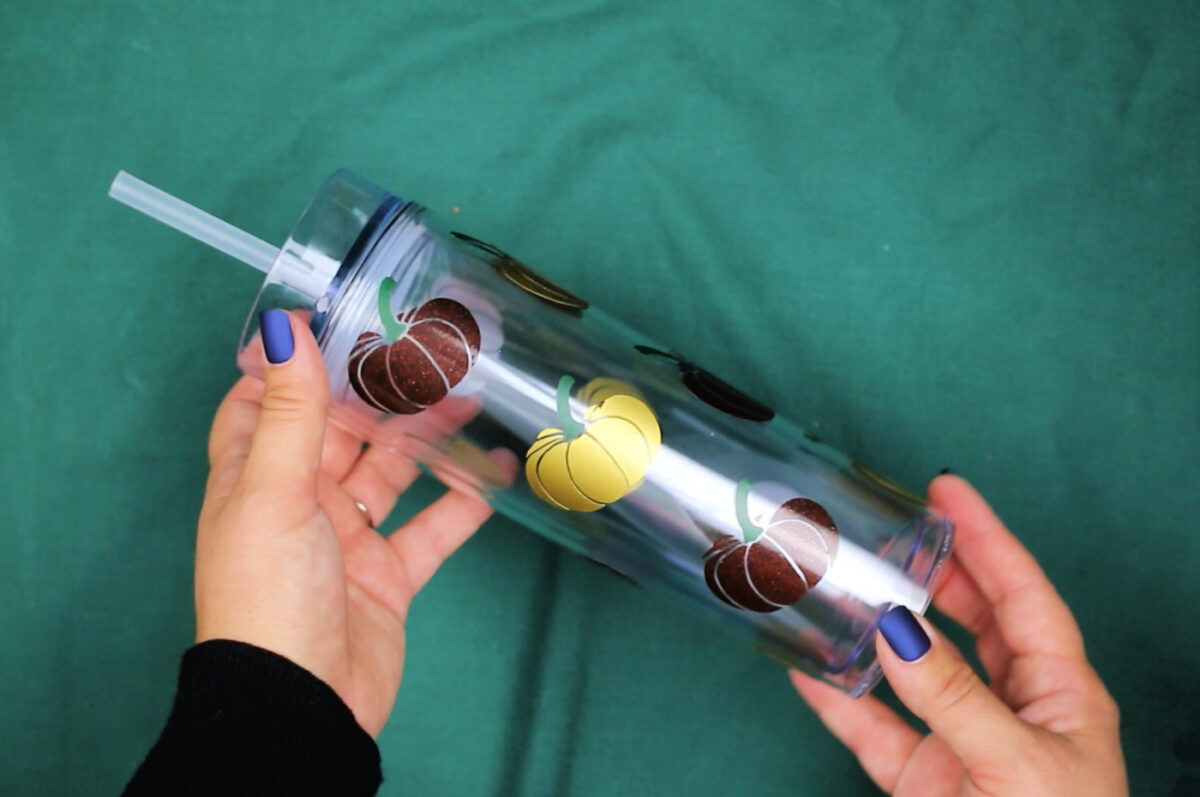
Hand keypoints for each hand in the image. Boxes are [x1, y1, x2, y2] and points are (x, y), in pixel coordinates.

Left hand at [195, 310, 512, 736]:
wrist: (303, 704)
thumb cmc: (268, 595)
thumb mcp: (273, 492)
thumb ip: (289, 412)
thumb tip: (284, 327)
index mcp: (254, 477)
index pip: (264, 403)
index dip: (295, 364)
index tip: (338, 320)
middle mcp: (299, 501)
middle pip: (342, 432)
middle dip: (382, 395)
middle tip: (430, 355)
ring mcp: (347, 539)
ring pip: (392, 473)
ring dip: (427, 440)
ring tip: (470, 402)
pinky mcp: (389, 576)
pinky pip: (431, 528)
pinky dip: (462, 503)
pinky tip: (493, 475)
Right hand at [791, 474, 1126, 795]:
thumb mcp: (1017, 765)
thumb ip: (953, 697)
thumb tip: (897, 629)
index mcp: (1061, 693)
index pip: (1022, 595)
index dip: (987, 538)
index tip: (947, 490)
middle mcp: (1013, 708)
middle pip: (972, 619)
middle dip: (934, 571)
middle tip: (891, 530)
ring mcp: (965, 744)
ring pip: (915, 668)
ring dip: (879, 629)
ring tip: (844, 583)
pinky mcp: (924, 782)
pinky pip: (873, 728)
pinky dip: (839, 700)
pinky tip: (808, 668)